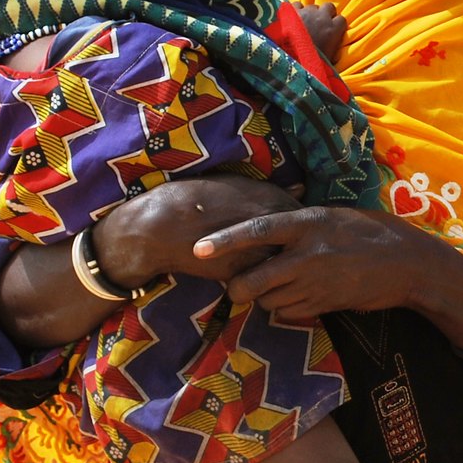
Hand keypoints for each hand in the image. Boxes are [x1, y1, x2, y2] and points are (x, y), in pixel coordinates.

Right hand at [94, 174, 303, 287]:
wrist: (160, 227)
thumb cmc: (193, 197)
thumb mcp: (233, 184)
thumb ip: (270, 190)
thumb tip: (301, 187)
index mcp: (268, 198)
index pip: (302, 214)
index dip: (301, 222)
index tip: (299, 227)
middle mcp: (268, 225)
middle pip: (298, 239)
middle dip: (299, 243)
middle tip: (297, 246)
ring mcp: (257, 250)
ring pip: (284, 261)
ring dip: (286, 261)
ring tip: (284, 262)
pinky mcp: (242, 273)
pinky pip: (263, 278)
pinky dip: (266, 276)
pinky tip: (263, 274)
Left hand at [195, 206, 462, 324]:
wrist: (409, 264)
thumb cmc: (372, 232)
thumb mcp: (334, 217)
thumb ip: (301, 223)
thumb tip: (270, 226)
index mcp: (308, 224)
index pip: (256, 231)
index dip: (224, 241)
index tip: (198, 249)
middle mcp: (308, 254)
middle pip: (254, 280)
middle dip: (238, 288)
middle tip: (235, 288)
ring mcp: (317, 282)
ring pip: (269, 300)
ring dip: (266, 298)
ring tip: (279, 287)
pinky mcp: (326, 303)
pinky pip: (290, 313)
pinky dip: (287, 309)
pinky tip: (300, 297)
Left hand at [297, 3, 347, 64]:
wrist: (291, 60)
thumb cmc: (313, 62)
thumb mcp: (330, 58)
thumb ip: (333, 46)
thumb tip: (332, 46)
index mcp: (334, 29)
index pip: (341, 19)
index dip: (337, 24)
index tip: (332, 30)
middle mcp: (322, 17)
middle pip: (328, 7)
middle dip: (325, 13)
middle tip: (319, 24)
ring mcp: (306, 12)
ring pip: (312, 6)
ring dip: (310, 13)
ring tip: (304, 23)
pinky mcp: (292, 11)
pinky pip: (296, 5)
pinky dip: (296, 10)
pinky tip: (293, 18)